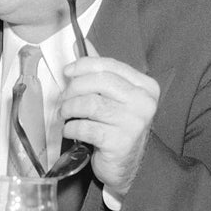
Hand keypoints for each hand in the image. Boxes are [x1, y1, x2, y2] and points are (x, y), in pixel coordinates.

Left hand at [59, 40, 158, 195]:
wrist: (129, 166)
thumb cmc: (119, 127)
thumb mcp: (114, 96)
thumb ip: (100, 70)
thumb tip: (81, 43)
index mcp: (146, 86)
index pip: (111, 66)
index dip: (84, 65)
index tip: (68, 72)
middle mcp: (144, 102)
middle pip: (99, 82)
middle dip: (74, 88)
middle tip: (64, 99)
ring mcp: (134, 123)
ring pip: (90, 104)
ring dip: (70, 109)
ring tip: (65, 115)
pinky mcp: (120, 142)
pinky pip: (86, 127)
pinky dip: (72, 128)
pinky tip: (71, 131)